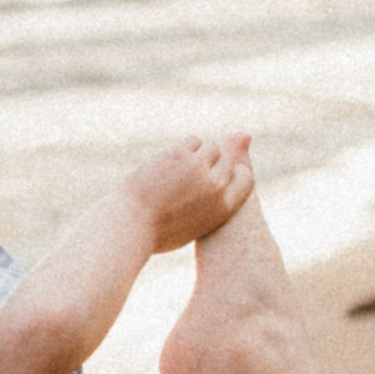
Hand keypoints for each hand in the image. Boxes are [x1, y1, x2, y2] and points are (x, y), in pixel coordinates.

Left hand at [122, 133, 254, 253]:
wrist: (129, 225)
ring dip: (200, 151)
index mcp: (223, 208)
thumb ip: (210, 205)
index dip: (235, 173)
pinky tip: (172, 158)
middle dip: (215, 162)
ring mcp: (197, 168)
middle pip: (228, 160)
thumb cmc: (157, 232)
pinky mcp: (179, 155)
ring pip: (211, 147)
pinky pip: (193, 141)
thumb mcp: (192, 225)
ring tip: (182, 164)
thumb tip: (219, 185)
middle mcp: (215, 186)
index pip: (245, 179)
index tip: (220, 173)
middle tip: (194, 168)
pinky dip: (185, 147)